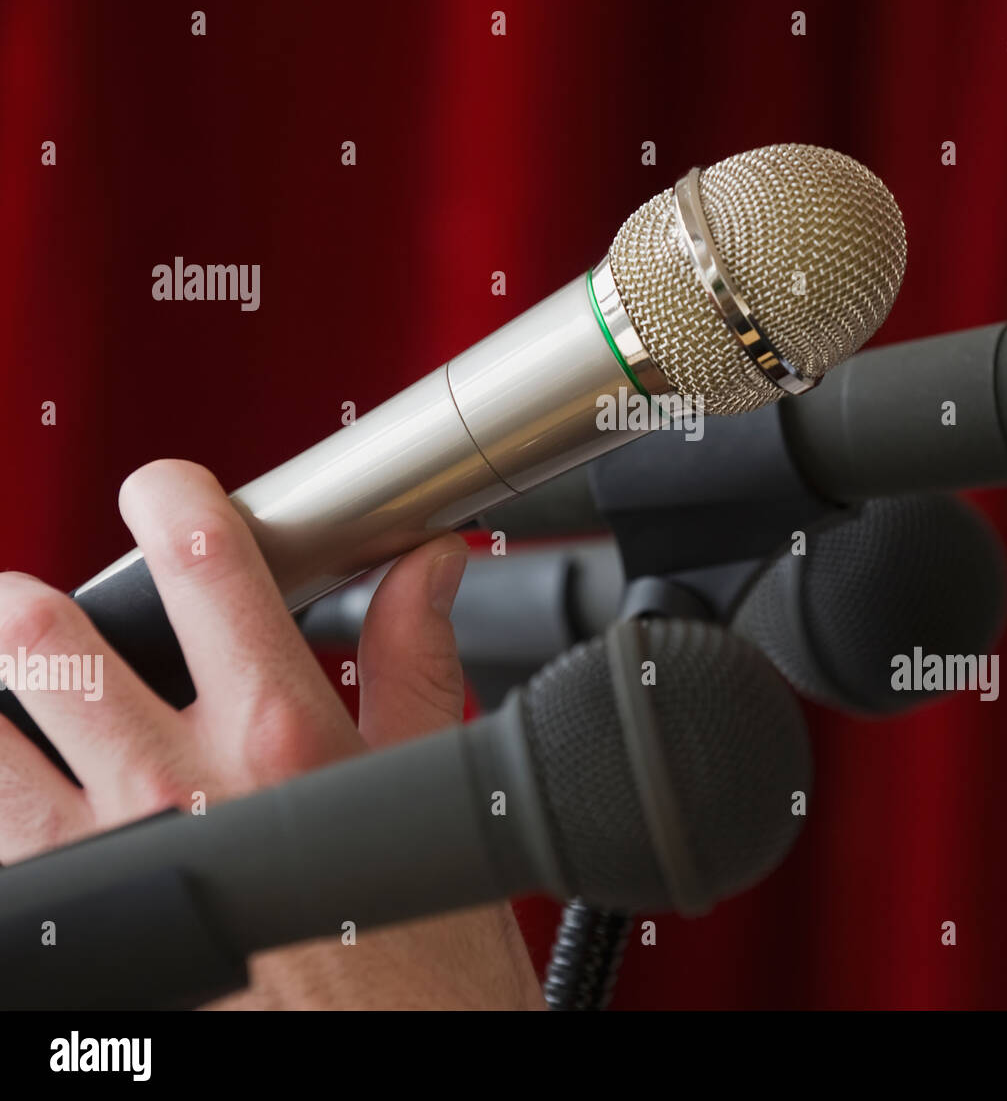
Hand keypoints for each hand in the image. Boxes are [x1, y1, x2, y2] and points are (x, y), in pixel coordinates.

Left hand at [0, 459, 545, 1009]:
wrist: (402, 1063)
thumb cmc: (427, 954)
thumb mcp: (434, 782)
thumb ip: (417, 655)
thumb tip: (426, 562)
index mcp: (280, 737)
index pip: (202, 561)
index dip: (171, 496)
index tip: (168, 494)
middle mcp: (178, 793)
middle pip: (43, 640)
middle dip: (33, 602)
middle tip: (51, 606)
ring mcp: (111, 872)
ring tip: (24, 699)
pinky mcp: (86, 943)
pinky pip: (1, 862)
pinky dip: (9, 809)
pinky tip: (40, 802)